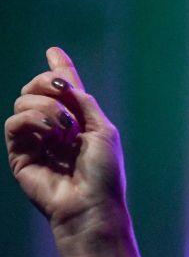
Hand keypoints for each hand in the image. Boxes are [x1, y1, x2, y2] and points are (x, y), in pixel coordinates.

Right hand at [6, 48, 148, 256]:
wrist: (90, 205)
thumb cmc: (104, 173)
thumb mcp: (102, 130)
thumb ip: (83, 102)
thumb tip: (66, 79)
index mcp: (79, 123)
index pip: (64, 91)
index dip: (59, 69)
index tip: (53, 50)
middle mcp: (55, 129)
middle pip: (37, 88)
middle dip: (49, 83)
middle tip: (65, 97)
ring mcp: (36, 141)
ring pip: (24, 101)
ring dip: (48, 109)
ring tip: (66, 131)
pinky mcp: (19, 154)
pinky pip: (15, 122)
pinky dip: (33, 120)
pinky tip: (50, 135)